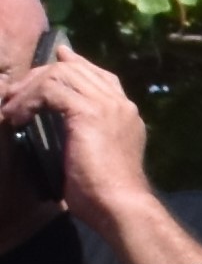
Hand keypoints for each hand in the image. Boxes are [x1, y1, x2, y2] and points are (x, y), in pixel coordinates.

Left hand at [0, 38, 160, 229]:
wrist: (120, 206)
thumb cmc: (106, 195)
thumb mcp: (97, 156)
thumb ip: (86, 134)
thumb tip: (60, 129)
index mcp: (126, 115)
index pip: (101, 76)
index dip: (76, 64)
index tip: (57, 57)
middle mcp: (120, 105)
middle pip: (76, 69)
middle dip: (41, 74)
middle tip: (15, 92)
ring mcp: (107, 106)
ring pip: (60, 74)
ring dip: (29, 87)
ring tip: (12, 106)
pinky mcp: (88, 112)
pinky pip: (49, 90)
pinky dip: (27, 101)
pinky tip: (16, 118)